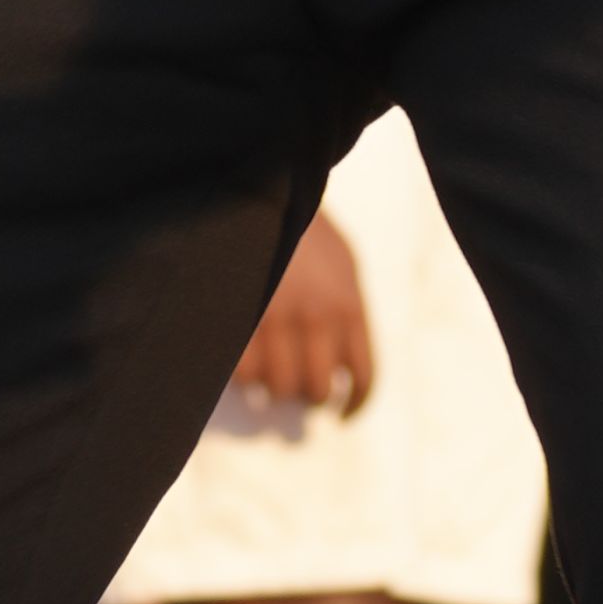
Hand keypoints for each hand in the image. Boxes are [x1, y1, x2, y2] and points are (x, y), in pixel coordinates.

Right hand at [231, 215, 375, 420]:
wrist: (266, 189)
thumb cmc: (306, 231)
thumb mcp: (344, 263)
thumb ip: (349, 311)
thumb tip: (342, 369)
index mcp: (349, 305)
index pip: (361, 377)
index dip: (352, 405)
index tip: (342, 414)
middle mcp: (316, 316)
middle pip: (315, 390)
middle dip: (307, 398)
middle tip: (299, 391)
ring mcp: (275, 316)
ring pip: (280, 386)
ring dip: (275, 391)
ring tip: (271, 383)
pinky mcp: (241, 315)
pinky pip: (244, 372)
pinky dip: (245, 381)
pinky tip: (246, 380)